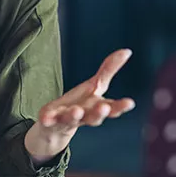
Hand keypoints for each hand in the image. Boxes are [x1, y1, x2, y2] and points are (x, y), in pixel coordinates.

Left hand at [24, 49, 135, 163]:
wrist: (56, 126)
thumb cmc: (81, 104)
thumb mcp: (95, 85)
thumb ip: (109, 70)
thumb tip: (127, 51)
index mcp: (96, 107)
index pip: (112, 108)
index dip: (121, 106)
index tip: (130, 103)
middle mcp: (84, 116)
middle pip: (94, 117)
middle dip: (98, 113)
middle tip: (103, 108)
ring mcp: (67, 119)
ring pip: (72, 119)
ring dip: (75, 115)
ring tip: (76, 111)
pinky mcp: (50, 120)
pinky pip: (48, 120)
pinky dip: (47, 119)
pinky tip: (45, 117)